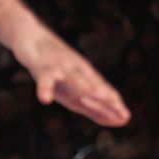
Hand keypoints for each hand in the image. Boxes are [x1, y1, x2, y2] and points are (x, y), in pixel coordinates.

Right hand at [13, 25, 130, 126]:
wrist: (31, 37)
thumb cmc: (54, 68)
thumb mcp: (73, 89)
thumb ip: (91, 105)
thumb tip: (114, 121)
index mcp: (86, 76)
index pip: (104, 90)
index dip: (115, 104)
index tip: (126, 118)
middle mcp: (78, 70)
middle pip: (95, 85)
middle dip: (108, 99)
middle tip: (121, 113)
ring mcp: (61, 67)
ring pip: (74, 78)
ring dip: (85, 87)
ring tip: (97, 96)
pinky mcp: (42, 66)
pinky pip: (44, 78)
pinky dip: (44, 88)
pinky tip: (45, 99)